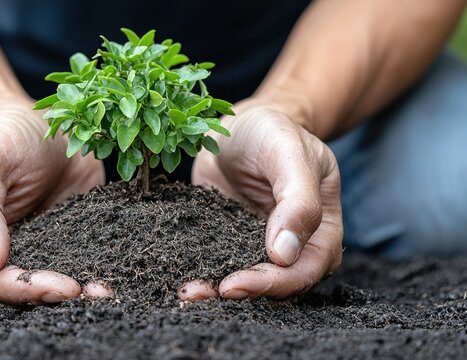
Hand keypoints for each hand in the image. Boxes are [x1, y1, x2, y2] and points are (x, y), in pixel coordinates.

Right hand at [0, 97, 109, 303]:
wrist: (38, 123)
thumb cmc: (2, 137)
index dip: (23, 289)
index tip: (60, 287)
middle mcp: (2, 253)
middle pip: (23, 291)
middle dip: (56, 296)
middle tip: (91, 292)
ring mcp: (38, 248)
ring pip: (54, 283)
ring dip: (81, 292)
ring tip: (107, 290)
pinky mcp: (69, 239)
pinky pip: (81, 261)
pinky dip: (97, 270)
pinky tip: (118, 272)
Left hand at [180, 101, 342, 300]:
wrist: (244, 125)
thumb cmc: (276, 133)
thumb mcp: (291, 154)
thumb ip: (298, 200)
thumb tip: (285, 254)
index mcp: (321, 231)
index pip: (304, 269)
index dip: (272, 283)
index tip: (235, 283)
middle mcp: (292, 247)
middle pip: (272, 284)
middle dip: (237, 293)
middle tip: (196, 293)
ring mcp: (256, 245)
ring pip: (241, 279)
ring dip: (212, 290)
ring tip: (184, 292)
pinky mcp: (225, 240)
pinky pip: (214, 262)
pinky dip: (198, 271)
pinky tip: (176, 276)